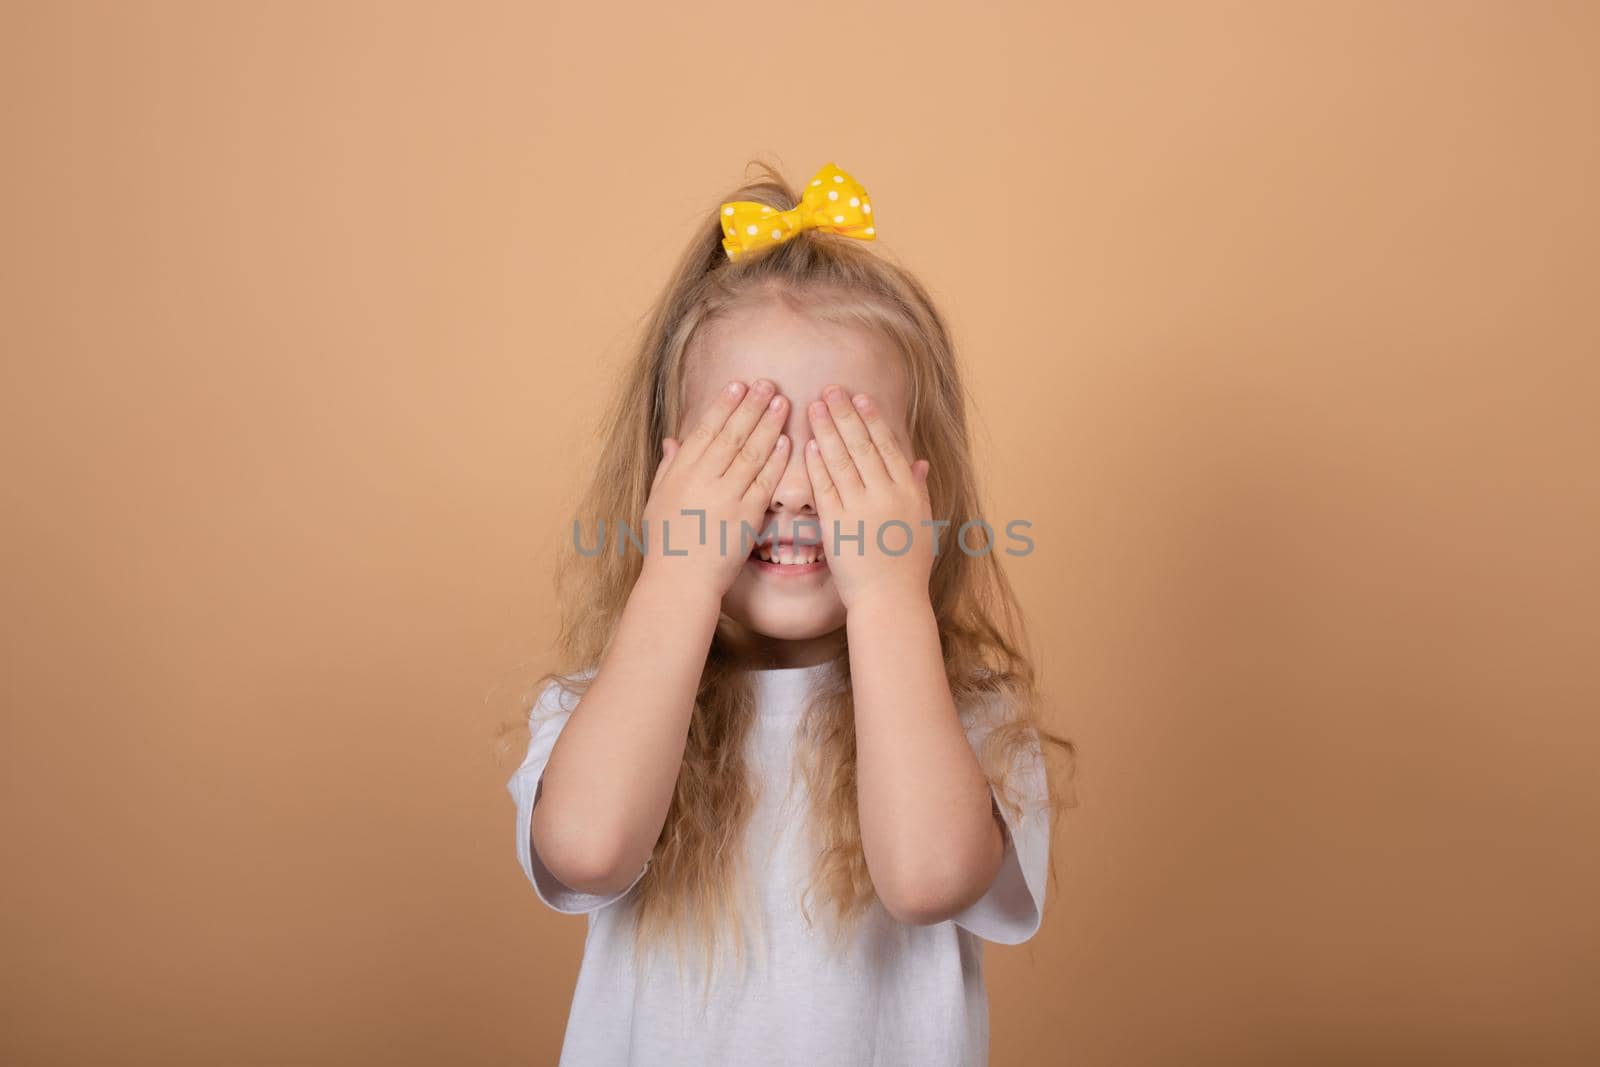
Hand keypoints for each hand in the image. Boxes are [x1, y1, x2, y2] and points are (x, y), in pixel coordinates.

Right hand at [640, 379, 789, 597]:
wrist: (680, 581)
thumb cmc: (666, 544)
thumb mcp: (656, 501)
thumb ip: (667, 468)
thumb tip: (672, 440)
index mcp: (680, 472)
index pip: (705, 430)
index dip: (723, 405)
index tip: (738, 384)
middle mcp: (703, 479)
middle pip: (732, 434)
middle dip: (751, 405)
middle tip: (767, 384)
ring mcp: (725, 496)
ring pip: (751, 452)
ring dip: (768, 425)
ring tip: (782, 402)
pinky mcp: (746, 516)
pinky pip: (764, 482)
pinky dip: (775, 460)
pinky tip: (787, 441)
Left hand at [803, 385, 933, 610]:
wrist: (891, 600)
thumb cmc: (906, 566)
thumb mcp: (922, 523)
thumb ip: (918, 489)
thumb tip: (920, 462)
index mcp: (909, 492)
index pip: (888, 446)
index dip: (872, 419)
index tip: (860, 396)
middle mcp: (887, 495)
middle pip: (863, 445)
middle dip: (845, 414)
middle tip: (831, 389)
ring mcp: (862, 509)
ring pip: (842, 460)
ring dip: (827, 430)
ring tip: (814, 406)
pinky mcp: (838, 524)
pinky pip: (825, 487)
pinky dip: (817, 463)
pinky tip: (808, 443)